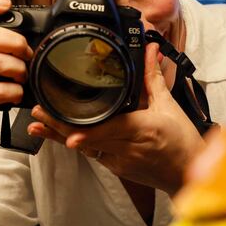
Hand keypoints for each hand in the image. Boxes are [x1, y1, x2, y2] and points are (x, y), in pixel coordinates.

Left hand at [28, 43, 203, 194]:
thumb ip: (153, 78)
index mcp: (141, 130)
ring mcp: (119, 161)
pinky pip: (92, 154)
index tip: (68, 133)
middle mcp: (127, 148)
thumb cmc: (182, 142)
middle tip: (38, 115)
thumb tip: (149, 52)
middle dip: (59, 127)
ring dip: (60, 137)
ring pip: (85, 148)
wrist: (188, 173)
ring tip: (37, 126)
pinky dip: (77, 143)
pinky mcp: (116, 168)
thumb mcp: (169, 106)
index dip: (87, 134)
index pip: (109, 131)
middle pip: (88, 139)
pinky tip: (59, 135)